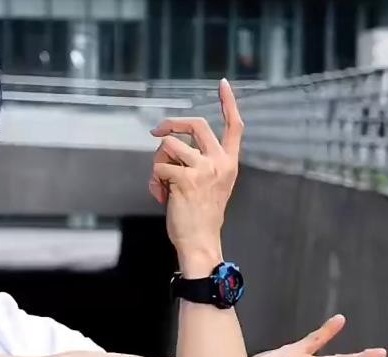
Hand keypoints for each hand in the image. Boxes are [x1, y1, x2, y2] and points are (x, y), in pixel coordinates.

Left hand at [148, 78, 242, 269]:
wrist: (200, 242)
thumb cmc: (200, 218)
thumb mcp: (209, 186)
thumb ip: (198, 164)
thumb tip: (169, 146)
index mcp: (228, 164)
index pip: (234, 126)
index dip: (229, 102)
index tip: (223, 84)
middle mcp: (219, 163)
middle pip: (196, 124)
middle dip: (173, 123)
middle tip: (157, 131)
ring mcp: (203, 170)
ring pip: (170, 146)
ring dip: (158, 162)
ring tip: (160, 183)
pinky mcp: (186, 180)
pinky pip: (159, 166)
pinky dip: (153, 180)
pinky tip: (160, 195)